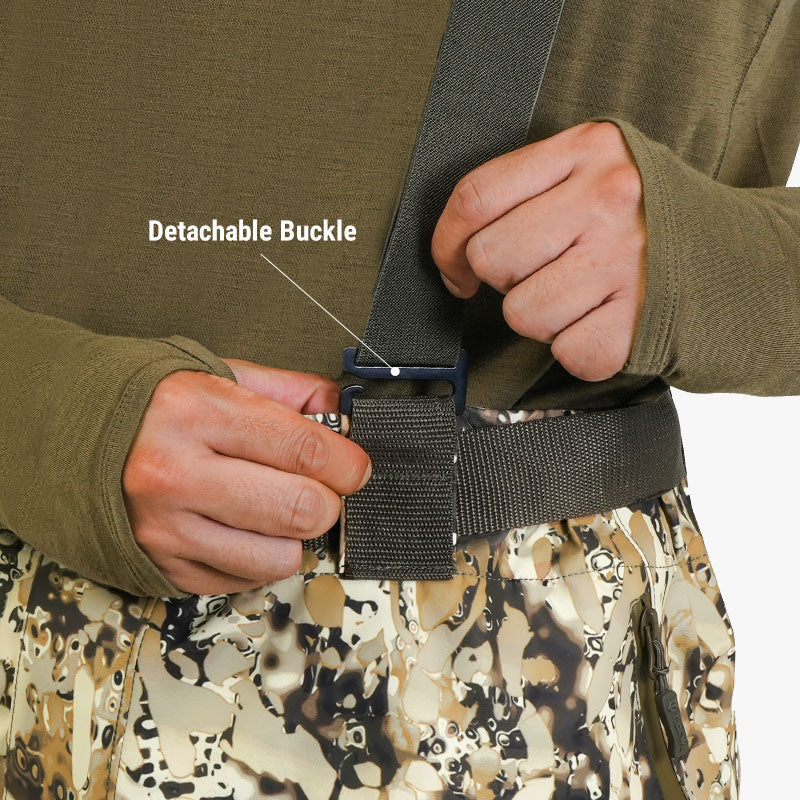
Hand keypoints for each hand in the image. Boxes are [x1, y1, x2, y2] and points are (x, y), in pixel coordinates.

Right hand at [123, 359, 371, 593]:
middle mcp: (176, 473)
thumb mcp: (219, 375)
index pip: (304, 448)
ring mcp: (166, 527)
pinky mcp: (162, 566)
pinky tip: (242, 529)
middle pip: (300, 509)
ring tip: (275, 510)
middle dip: (328, 502)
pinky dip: (258, 559)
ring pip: (278, 557)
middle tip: (320, 489)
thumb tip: (344, 415)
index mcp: (196, 412)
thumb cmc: (152, 406)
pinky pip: (243, 580)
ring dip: (293, 537)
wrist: (66, 437)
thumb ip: (289, 390)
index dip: (347, 463)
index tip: (355, 468)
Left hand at [432, 121, 645, 381]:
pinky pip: (565, 353)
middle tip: (542, 275)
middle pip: (492, 258)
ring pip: (521, 314)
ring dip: (542, 318)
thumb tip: (457, 247)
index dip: (447, 243)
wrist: (741, 261)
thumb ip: (533, 188)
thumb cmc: (649, 221)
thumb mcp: (598, 170)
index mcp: (588, 149)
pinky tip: (606, 323)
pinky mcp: (640, 321)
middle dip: (504, 280)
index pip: (476, 196)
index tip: (454, 267)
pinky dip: (578, 350)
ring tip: (582, 298)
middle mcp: (608, 199)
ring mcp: (626, 261)